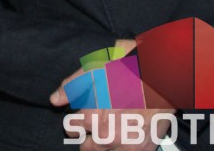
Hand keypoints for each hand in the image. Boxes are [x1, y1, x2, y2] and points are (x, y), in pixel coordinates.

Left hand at [51, 40, 166, 150]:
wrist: (160, 76)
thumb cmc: (126, 70)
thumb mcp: (92, 70)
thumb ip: (71, 88)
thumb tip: (54, 100)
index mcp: (91, 118)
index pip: (70, 130)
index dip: (74, 121)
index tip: (81, 117)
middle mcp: (107, 136)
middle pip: (87, 147)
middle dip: (89, 136)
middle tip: (99, 123)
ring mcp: (126, 145)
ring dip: (106, 144)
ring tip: (114, 127)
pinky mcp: (143, 149)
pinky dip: (124, 147)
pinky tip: (128, 133)